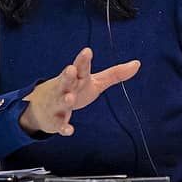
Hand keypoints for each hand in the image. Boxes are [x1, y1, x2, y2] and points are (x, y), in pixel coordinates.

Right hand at [19, 47, 139, 135]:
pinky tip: (69, 130)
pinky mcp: (55, 119)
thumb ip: (115, 74)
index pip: (80, 67)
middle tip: (70, 69)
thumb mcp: (95, 81)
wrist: (43, 107)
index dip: (83, 60)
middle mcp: (66, 88)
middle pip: (66, 80)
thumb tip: (138, 63)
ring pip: (61, 100)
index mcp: (77, 78)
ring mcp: (58, 103)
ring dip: (66, 99)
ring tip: (70, 98)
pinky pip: (59, 123)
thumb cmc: (74, 89)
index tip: (87, 51)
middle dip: (67, 75)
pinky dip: (63, 127)